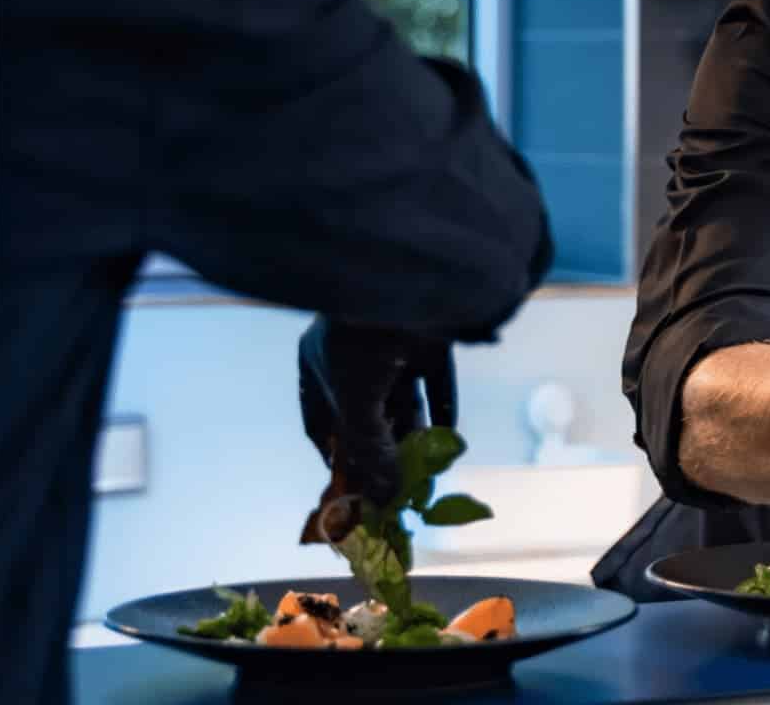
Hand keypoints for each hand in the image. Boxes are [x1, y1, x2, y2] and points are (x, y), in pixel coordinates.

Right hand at [298, 317, 458, 511]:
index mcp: (320, 362)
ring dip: (413, 434)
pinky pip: (437, 382)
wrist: (406, 274)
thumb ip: (370, 449)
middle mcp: (354, 353)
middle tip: (398, 485)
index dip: (336, 454)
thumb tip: (385, 495)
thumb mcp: (357, 402)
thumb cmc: (363, 338)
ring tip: (425, 471)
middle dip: (383, 449)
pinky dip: (442, 409)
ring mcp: (394, 343)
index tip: (352, 486)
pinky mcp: (431, 337)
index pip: (322, 418)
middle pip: (368, 413)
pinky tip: (450, 441)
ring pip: (403, 399)